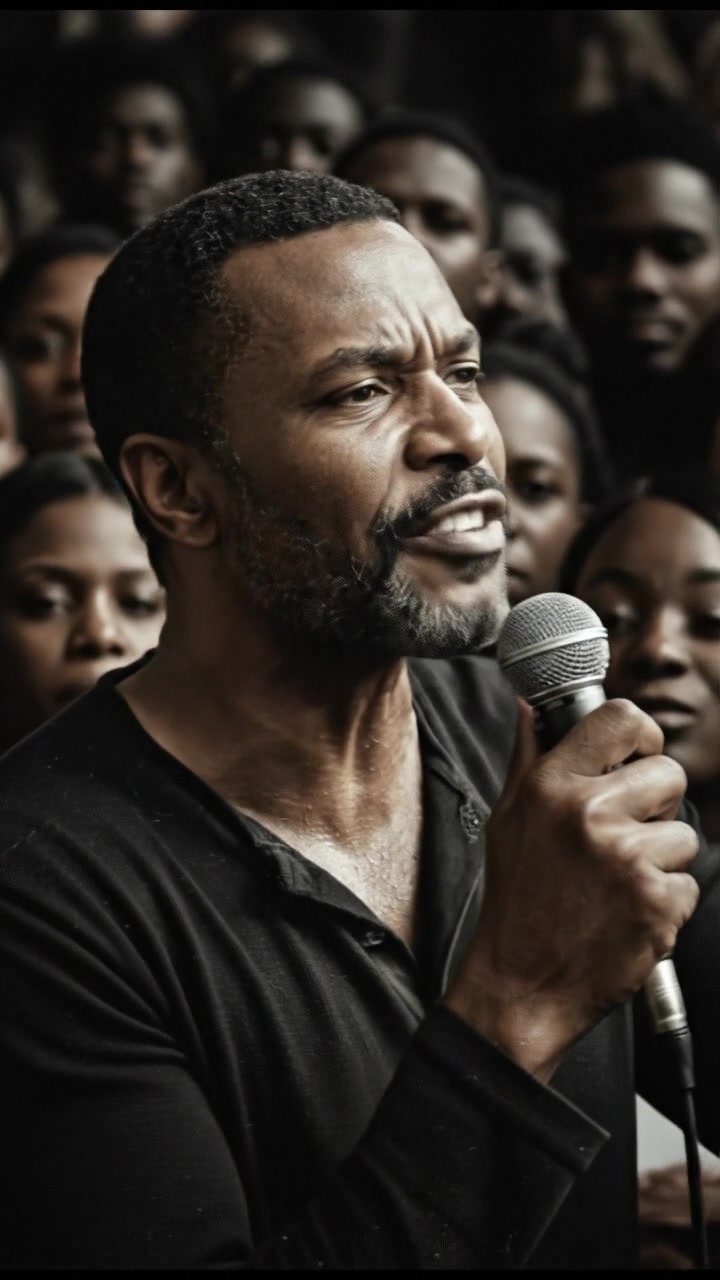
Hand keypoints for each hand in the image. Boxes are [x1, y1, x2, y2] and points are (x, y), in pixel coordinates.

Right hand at [445, 698, 699, 1080]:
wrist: (522, 986)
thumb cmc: (516, 899)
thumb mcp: (508, 818)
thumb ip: (529, 757)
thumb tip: (533, 706)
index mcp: (553, 786)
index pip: (622, 718)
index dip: (641, 736)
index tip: (637, 758)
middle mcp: (591, 815)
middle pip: (670, 774)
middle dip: (657, 805)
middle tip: (624, 836)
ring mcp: (627, 860)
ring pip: (685, 835)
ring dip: (661, 860)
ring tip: (617, 883)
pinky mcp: (657, 904)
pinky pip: (688, 884)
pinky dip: (665, 902)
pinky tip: (626, 913)